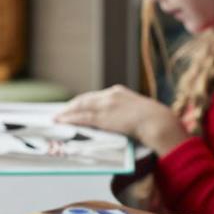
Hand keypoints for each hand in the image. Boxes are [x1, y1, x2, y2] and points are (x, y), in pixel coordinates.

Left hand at [55, 85, 188, 154]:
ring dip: (66, 113)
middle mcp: (109, 95)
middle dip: (71, 106)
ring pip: (80, 107)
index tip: (74, 107)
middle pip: (84, 99)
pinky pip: (82, 117)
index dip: (83, 102)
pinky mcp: (103, 116)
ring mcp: (105, 105)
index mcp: (118, 92)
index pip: (95, 96)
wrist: (157, 122)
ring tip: (56, 118)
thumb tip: (122, 121)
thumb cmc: (153, 121)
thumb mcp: (138, 111)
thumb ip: (126, 113)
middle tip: (60, 112)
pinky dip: (70, 119)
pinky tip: (62, 122)